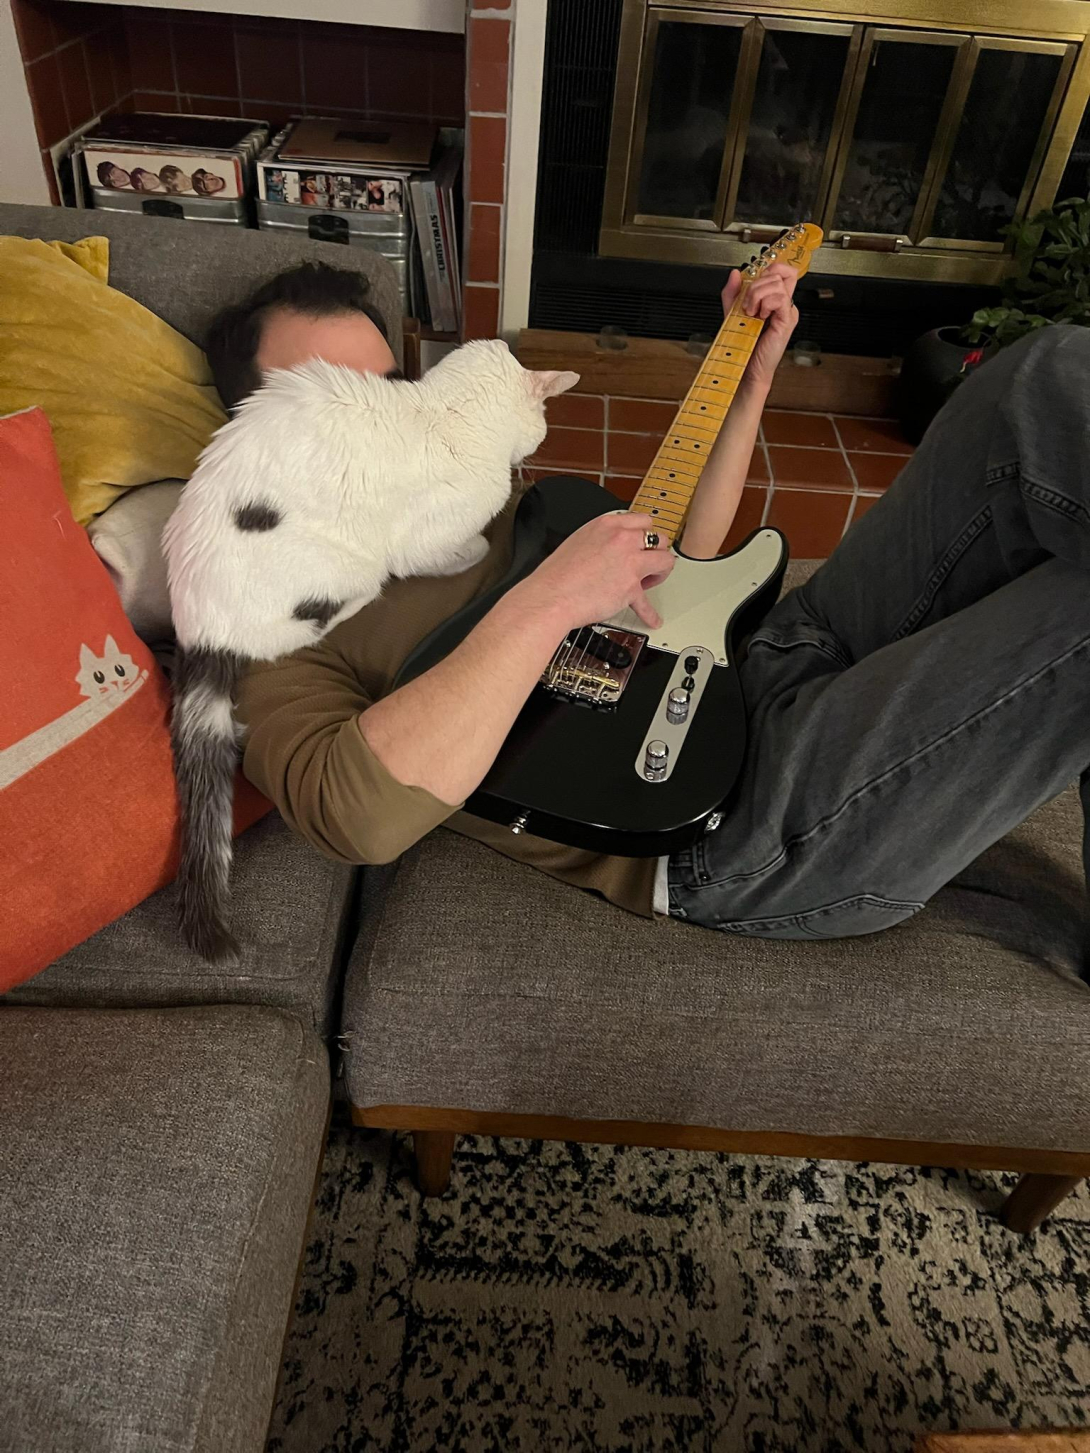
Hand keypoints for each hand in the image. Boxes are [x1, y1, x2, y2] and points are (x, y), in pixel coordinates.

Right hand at [519, 512, 674, 631]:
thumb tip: (612, 549)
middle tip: (647, 563)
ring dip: (660, 572)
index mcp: (607, 524)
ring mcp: (630, 562)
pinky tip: (652, 618)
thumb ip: (601, 539)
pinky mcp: (631, 587)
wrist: (551, 596)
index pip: (641, 520)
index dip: (643, 535)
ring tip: (651, 582)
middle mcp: (622, 539)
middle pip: (657, 538)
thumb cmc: (557, 575)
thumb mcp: (579, 540)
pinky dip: (649, 613)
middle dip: (655, 551)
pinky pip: (647, 603)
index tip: (643, 543)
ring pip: (665, 560)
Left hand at [721, 261, 799, 392]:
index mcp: (774, 299)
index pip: (781, 270)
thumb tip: (735, 274)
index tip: (752, 282)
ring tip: (752, 313)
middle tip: (748, 305)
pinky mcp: (786, 320)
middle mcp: (783, 303)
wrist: (746, 368)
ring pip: (777, 283)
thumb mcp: (733, 313)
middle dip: (756, 285)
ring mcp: (787, 311)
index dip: (768, 269)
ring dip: (757, 295)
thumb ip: (733, 293)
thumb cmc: (743, 345)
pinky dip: (765, 304)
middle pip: (778, 273)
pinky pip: (780, 298)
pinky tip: (760, 317)